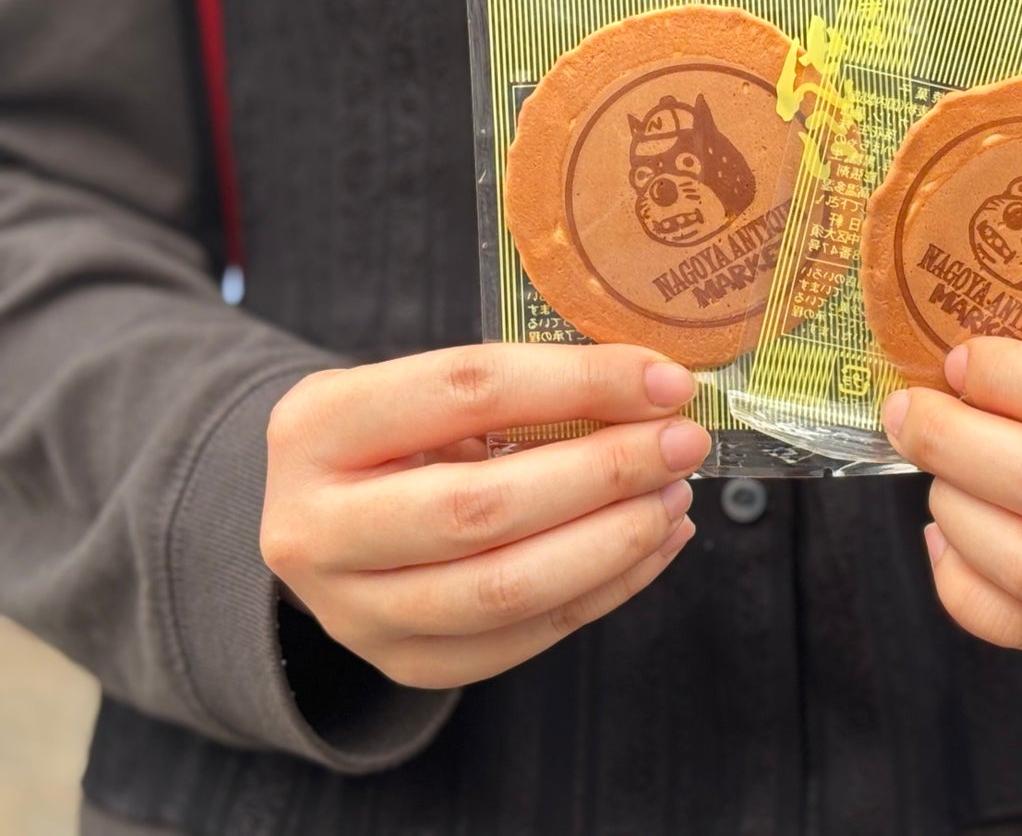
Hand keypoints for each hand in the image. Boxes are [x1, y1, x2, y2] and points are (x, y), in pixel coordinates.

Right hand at [261, 344, 711, 688]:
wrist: (324, 518)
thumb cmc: (397, 435)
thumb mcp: (428, 388)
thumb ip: (525, 387)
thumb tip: (653, 391)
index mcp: (319, 426)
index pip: (469, 390)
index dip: (580, 383)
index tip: (664, 382)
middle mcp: (315, 526)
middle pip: (482, 507)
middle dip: (605, 474)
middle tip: (682, 445)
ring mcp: (352, 611)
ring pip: (504, 590)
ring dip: (613, 542)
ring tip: (673, 498)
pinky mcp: (401, 663)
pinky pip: (522, 639)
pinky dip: (605, 591)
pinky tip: (654, 544)